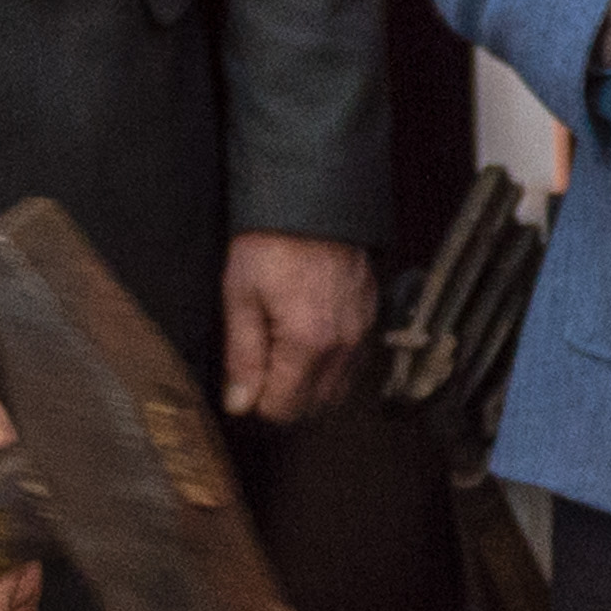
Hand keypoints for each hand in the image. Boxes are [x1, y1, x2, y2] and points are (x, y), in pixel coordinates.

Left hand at [224, 228, 378, 422]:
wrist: (314, 202)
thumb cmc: (271, 244)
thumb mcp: (241, 297)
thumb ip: (242, 357)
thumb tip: (239, 404)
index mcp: (308, 343)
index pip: (284, 409)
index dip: (257, 404)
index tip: (242, 382)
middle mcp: (343, 345)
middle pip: (314, 407)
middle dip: (283, 401)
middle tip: (258, 372)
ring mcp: (362, 333)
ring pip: (337, 391)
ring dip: (308, 389)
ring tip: (281, 359)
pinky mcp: (371, 319)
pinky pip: (353, 366)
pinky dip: (330, 369)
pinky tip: (307, 347)